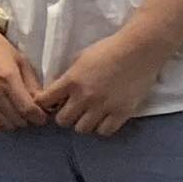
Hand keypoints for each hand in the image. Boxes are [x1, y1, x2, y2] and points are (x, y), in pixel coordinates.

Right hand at [0, 22, 45, 133]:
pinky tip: (3, 114)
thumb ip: (32, 84)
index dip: (39, 117)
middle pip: (17, 120)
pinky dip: (0, 123)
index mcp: (7, 79)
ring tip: (17, 112)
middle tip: (29, 111)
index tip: (43, 115)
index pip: (27, 109)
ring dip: (15, 122)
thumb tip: (43, 105)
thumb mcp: (21, 61)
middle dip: (28, 119)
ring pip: (5, 125)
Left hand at [34, 27, 170, 137]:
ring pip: (82, 129)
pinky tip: (104, 118)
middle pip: (63, 121)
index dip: (44, 103)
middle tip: (72, 110)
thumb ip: (67, 77)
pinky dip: (102, 127)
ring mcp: (103, 107)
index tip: (50, 103)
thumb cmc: (107, 50)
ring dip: (83, 123)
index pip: (45, 101)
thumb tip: (58, 92)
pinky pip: (105, 131)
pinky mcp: (122, 113)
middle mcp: (84, 97)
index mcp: (71, 81)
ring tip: (89, 115)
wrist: (138, 50)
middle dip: (64, 116)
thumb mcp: (79, 59)